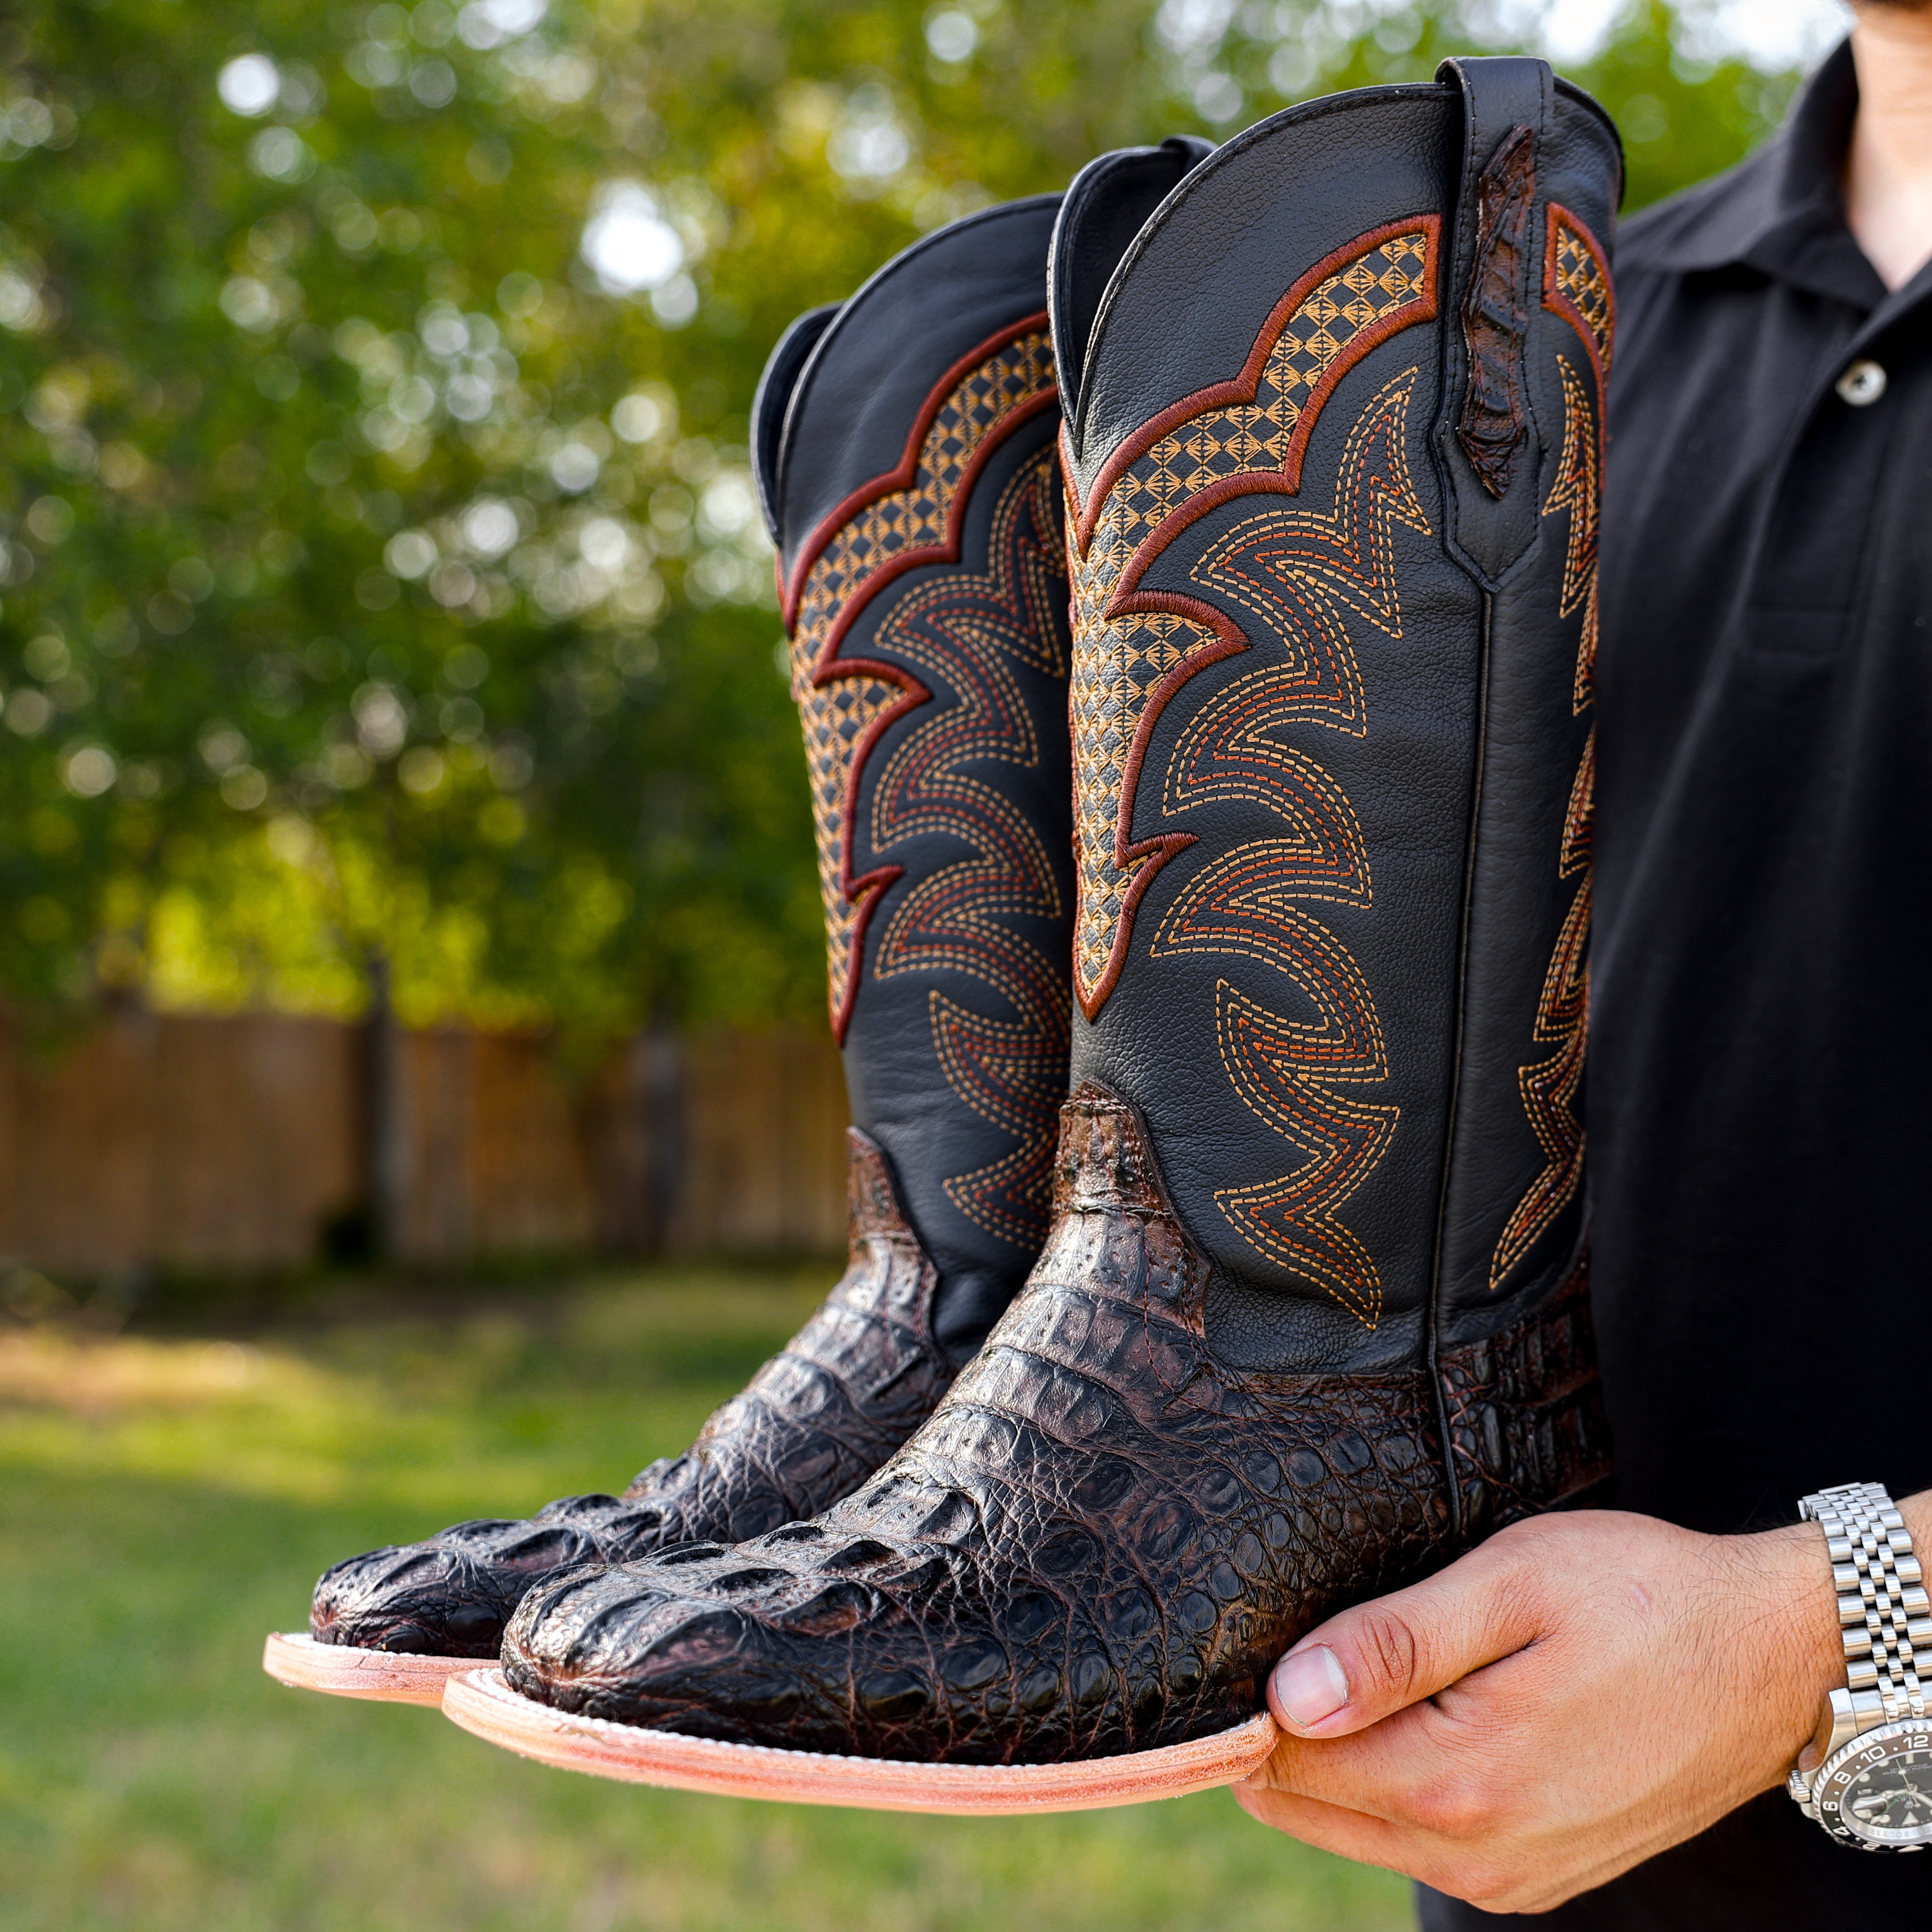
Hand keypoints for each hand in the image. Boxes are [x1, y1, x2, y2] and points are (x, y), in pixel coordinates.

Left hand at [1232, 1506, 1861, 1912]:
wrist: (1776, 1656)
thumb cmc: (1645, 1598)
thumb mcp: (1511, 1584)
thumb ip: (1393, 1644)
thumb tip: (1288, 1694)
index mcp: (1458, 1783)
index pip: (1283, 1765)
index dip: (1257, 1698)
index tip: (1268, 1635)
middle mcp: (1477, 1856)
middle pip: (1307, 1807)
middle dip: (1290, 1733)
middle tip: (1326, 1640)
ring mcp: (1510, 1877)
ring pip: (1360, 1825)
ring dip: (1347, 1753)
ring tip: (1387, 1662)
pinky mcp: (1537, 1873)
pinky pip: (1423, 1836)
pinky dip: (1402, 1778)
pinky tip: (1435, 1707)